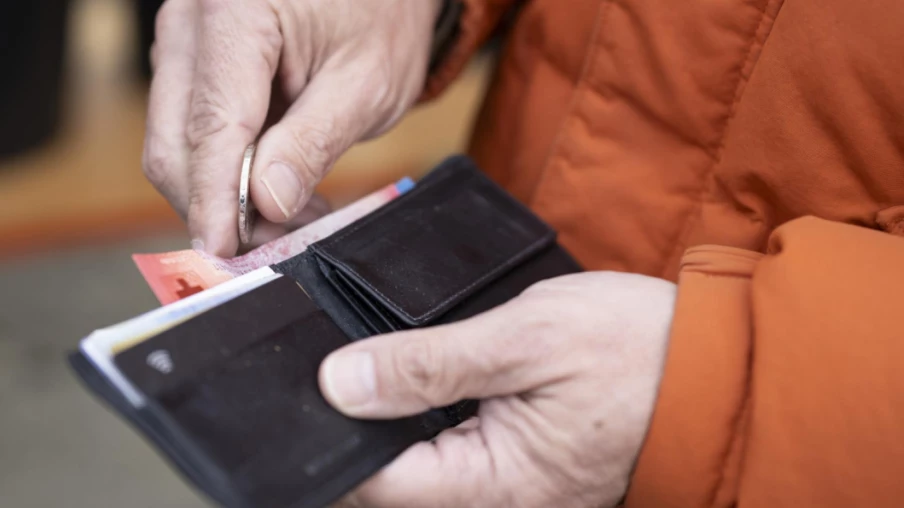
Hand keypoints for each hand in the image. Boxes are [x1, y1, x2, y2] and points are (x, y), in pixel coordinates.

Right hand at [143, 0, 442, 255]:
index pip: (212, 124)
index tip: (221, 252)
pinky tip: (278, 189)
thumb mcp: (367, 84)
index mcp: (235, 12)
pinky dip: (229, 173)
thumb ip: (313, 143)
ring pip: (177, 144)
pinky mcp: (193, 64)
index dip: (214, 198)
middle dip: (218, 206)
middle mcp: (191, 21)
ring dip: (226, 195)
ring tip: (295, 215)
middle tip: (276, 244)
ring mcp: (185, 43)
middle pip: (175, 142)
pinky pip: (192, 132)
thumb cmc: (380, 15)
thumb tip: (266, 203)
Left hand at [318, 271, 677, 507]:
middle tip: (347, 360)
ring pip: (417, 468)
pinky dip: (428, 417)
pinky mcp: (519, 473)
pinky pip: (451, 455)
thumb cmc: (638, 350)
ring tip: (386, 366)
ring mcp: (510, 494)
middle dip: (358, 424)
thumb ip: (430, 363)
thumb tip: (340, 382)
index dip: (326, 435)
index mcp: (493, 488)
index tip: (308, 384)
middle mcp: (496, 505)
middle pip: (388, 482)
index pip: (371, 484)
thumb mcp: (528, 337)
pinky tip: (426, 379)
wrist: (713, 365)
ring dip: (393, 419)